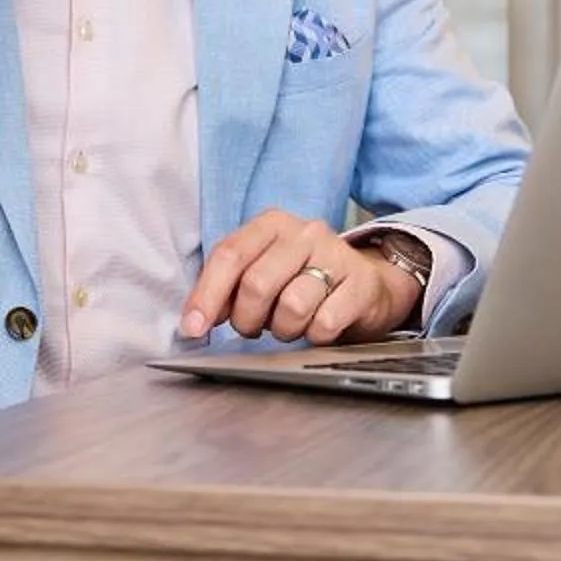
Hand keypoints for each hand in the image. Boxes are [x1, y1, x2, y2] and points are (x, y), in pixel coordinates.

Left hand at [181, 211, 422, 345]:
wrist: (367, 285)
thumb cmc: (303, 280)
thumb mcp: (263, 272)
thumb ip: (228, 287)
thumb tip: (195, 319)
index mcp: (272, 224)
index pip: (229, 255)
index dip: (206, 295)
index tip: (193, 328)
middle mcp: (305, 233)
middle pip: (257, 283)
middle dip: (246, 319)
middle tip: (253, 327)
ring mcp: (337, 256)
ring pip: (292, 306)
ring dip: (283, 329)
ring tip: (290, 325)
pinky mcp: (362, 285)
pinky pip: (325, 323)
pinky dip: (314, 336)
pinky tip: (318, 328)